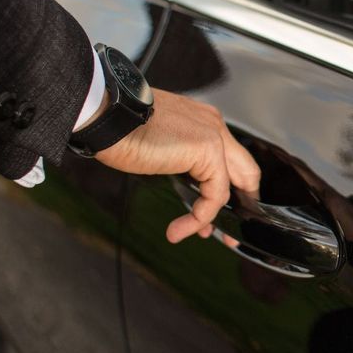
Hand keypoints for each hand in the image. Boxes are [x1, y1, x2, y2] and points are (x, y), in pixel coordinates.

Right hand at [95, 88, 260, 242]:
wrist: (107, 117)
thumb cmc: (121, 129)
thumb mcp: (159, 148)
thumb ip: (181, 164)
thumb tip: (187, 188)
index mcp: (203, 121)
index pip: (231, 160)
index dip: (228, 190)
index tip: (214, 215)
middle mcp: (213, 125)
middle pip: (245, 173)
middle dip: (239, 208)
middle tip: (226, 234)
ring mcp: (214, 135)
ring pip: (230, 188)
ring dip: (210, 218)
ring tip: (195, 235)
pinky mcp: (209, 150)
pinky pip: (214, 195)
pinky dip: (199, 217)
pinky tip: (178, 228)